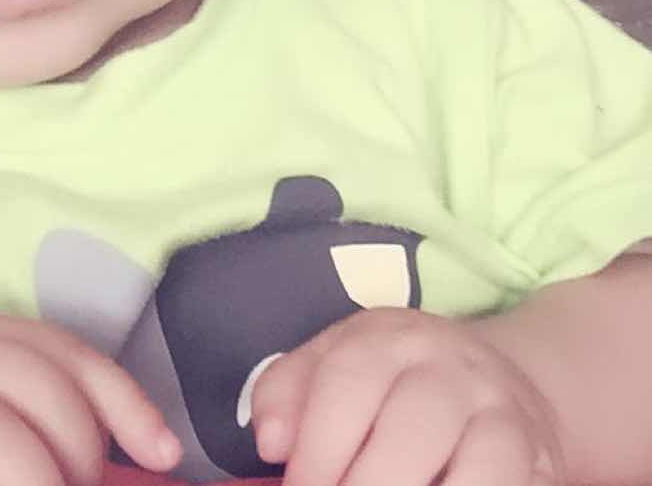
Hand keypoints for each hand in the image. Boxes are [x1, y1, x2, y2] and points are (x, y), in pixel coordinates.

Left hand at [250, 308, 564, 485]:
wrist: (498, 375)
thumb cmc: (392, 379)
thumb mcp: (334, 362)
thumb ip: (288, 392)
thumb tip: (270, 443)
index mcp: (386, 337)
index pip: (348, 382)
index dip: (318, 445)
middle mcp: (448, 367)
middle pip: (410, 429)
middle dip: (365, 485)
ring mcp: (501, 411)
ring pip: (475, 466)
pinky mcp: (536, 455)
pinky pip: (507, 485)